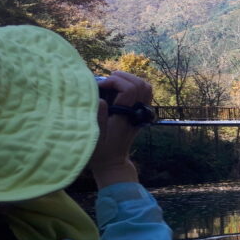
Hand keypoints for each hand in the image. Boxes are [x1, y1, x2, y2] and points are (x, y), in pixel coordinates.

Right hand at [88, 72, 153, 188]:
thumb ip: (98, 117)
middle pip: (141, 85)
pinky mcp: (140, 113)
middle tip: (107, 80)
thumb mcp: (94, 136)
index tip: (100, 85)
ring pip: (146, 87)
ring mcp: (141, 113)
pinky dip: (134, 85)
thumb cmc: (100, 150)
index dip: (115, 82)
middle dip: (123, 77)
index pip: (130, 90)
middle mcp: (137, 114)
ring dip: (130, 79)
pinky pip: (145, 93)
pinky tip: (120, 87)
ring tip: (113, 80)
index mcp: (126, 117)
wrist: (113, 161)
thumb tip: (101, 99)